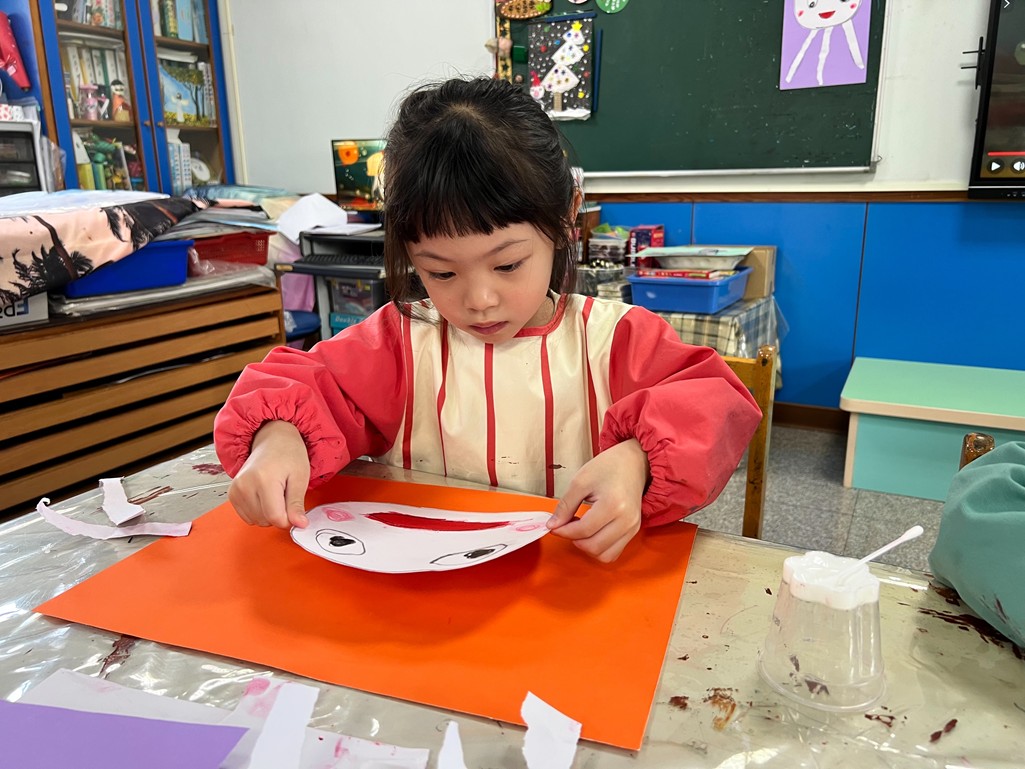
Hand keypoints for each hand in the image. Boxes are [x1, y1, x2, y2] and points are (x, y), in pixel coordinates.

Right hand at [228, 420, 310, 528]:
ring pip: (256, 521)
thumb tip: (300, 525)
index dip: (289, 519)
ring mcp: (236, 490)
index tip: (295, 508)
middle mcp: (245, 485)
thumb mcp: (300, 478)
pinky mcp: (232, 494)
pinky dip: (259, 511)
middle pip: (265, 521)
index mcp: (264, 480)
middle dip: (279, 514)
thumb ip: (296, 504)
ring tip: (274, 492)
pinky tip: (264, 495)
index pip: (275, 518)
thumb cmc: (289, 454)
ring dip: (268, 513)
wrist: (272, 440)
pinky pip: (248, 517)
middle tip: (285, 493)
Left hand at [547, 439, 649, 562]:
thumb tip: (553, 525)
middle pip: (594, 547)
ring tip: (580, 530)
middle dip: (574, 540)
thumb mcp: (580, 481)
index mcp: (613, 505)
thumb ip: (565, 506)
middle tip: (565, 526)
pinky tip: (591, 533)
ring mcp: (632, 527)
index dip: (564, 531)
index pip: (584, 530)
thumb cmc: (608, 467)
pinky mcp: (634, 531)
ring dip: (587, 547)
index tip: (553, 526)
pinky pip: (614, 552)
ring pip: (605, 555)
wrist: (633, 463)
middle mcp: (626, 520)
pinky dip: (599, 548)